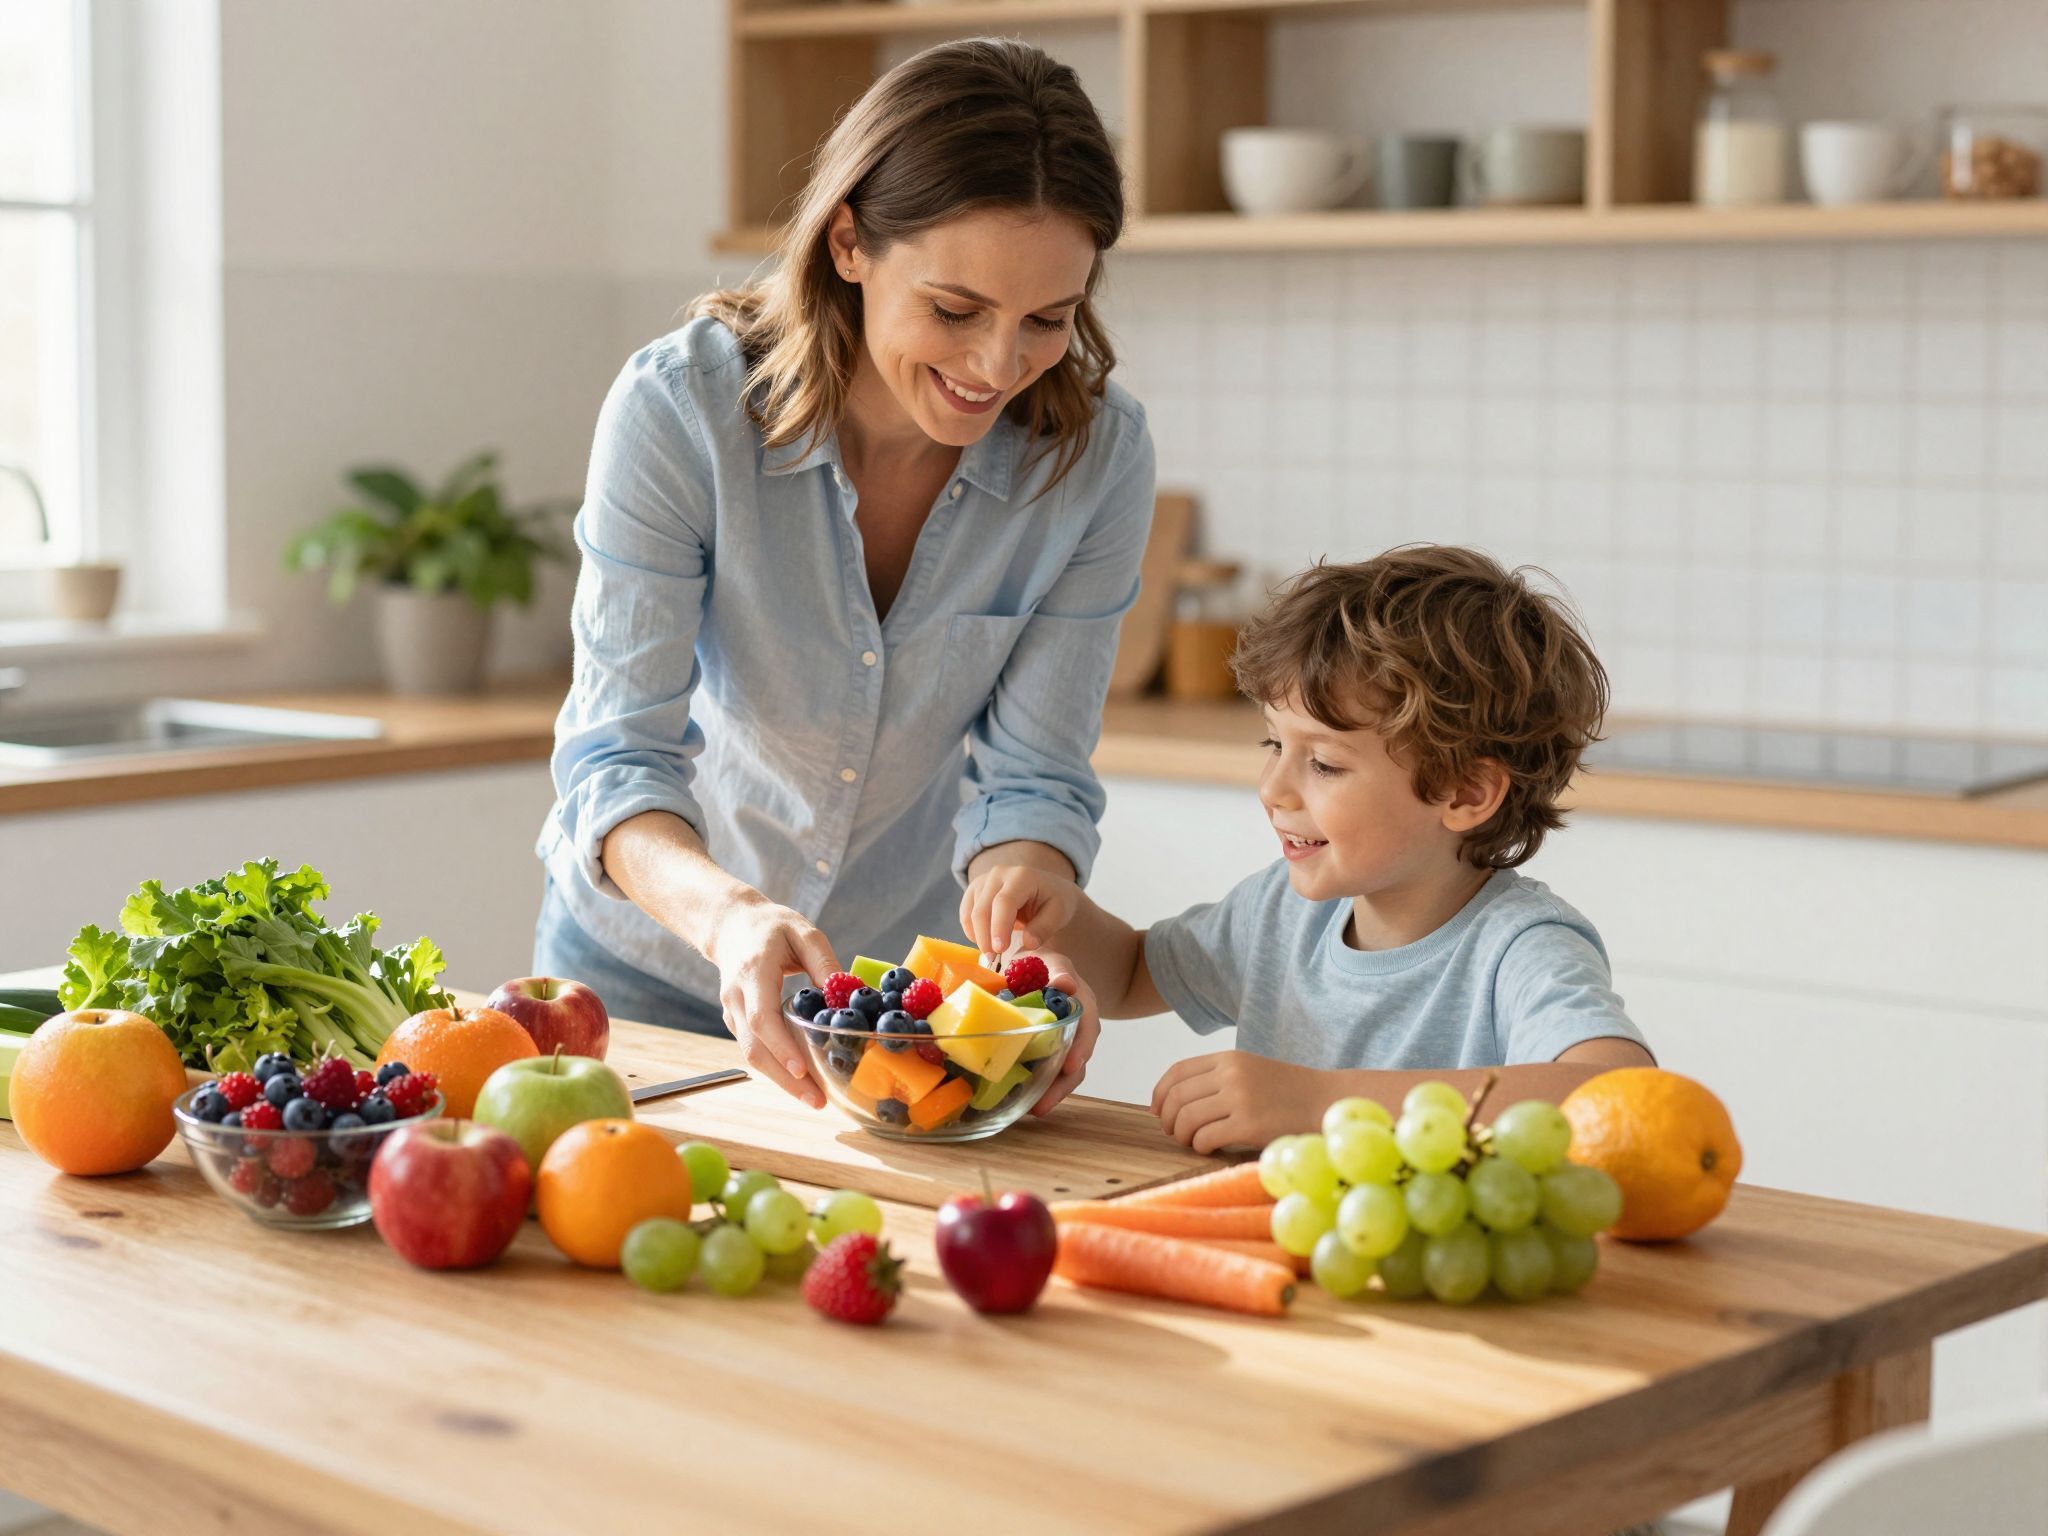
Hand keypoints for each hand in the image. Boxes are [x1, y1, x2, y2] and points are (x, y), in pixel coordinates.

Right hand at [703, 893, 837, 1108]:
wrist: (730, 924)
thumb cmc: (771, 927)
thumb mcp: (803, 932)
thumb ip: (824, 962)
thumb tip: (848, 995)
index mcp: (753, 973)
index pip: (761, 1018)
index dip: (781, 1047)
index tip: (801, 1069)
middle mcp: (736, 997)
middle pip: (754, 1048)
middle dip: (784, 1079)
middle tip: (816, 1100)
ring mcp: (731, 1012)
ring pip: (752, 1055)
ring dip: (781, 1081)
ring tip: (813, 1099)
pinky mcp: (735, 1021)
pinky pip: (754, 1049)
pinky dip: (775, 1068)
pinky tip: (800, 1081)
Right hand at [959, 864, 1082, 957]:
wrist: (1045, 887)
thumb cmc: (1054, 900)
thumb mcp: (1060, 912)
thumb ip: (1045, 927)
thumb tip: (1028, 943)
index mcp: (1022, 876)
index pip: (1004, 902)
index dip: (999, 927)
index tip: (1000, 950)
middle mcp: (999, 874)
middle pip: (983, 909)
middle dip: (985, 937)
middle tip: (993, 960)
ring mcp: (983, 880)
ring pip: (971, 913)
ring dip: (979, 937)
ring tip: (992, 954)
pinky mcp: (974, 889)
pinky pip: (965, 914)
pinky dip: (972, 931)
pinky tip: (985, 941)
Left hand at [1028, 950, 1097, 1116]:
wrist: (1031, 967)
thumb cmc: (1040, 963)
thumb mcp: (1048, 961)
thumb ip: (1058, 972)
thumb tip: (1066, 984)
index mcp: (1082, 1004)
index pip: (1089, 1028)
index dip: (1081, 1048)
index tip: (1070, 1066)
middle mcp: (1080, 1027)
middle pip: (1079, 1059)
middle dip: (1063, 1084)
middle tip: (1043, 1104)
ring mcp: (1068, 1042)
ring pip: (1068, 1072)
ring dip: (1053, 1092)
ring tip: (1034, 1110)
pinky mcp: (1053, 1052)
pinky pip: (1053, 1073)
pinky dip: (1043, 1087)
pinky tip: (1026, 1101)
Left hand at [1149, 1051, 1325, 1152]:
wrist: (1329, 1102)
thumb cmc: (1288, 1092)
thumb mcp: (1251, 1071)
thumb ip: (1219, 1079)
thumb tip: (1175, 1101)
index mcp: (1229, 1058)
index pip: (1177, 1072)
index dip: (1159, 1093)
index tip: (1157, 1110)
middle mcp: (1231, 1074)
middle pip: (1176, 1097)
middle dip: (1167, 1119)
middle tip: (1174, 1133)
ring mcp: (1240, 1097)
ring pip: (1186, 1118)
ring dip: (1182, 1135)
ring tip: (1192, 1142)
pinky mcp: (1248, 1124)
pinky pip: (1205, 1137)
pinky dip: (1200, 1146)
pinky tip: (1209, 1148)